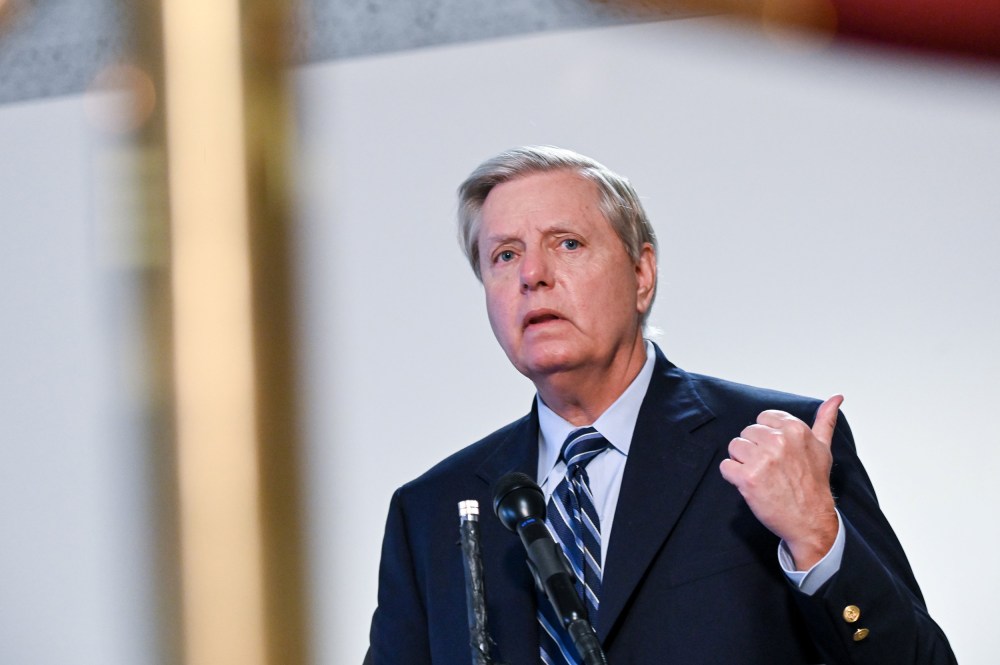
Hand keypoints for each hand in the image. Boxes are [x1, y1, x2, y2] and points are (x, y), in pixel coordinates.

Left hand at [719, 395, 843, 569]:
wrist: (811, 521)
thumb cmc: (814, 485)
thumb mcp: (823, 448)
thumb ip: (825, 420)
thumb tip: (836, 397)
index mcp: (795, 429)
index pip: (762, 419)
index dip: (766, 437)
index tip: (778, 454)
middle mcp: (778, 441)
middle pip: (746, 433)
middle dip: (754, 450)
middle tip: (771, 469)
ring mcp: (762, 459)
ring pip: (734, 447)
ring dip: (742, 463)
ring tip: (762, 476)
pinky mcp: (747, 478)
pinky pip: (726, 466)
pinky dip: (733, 477)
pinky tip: (751, 485)